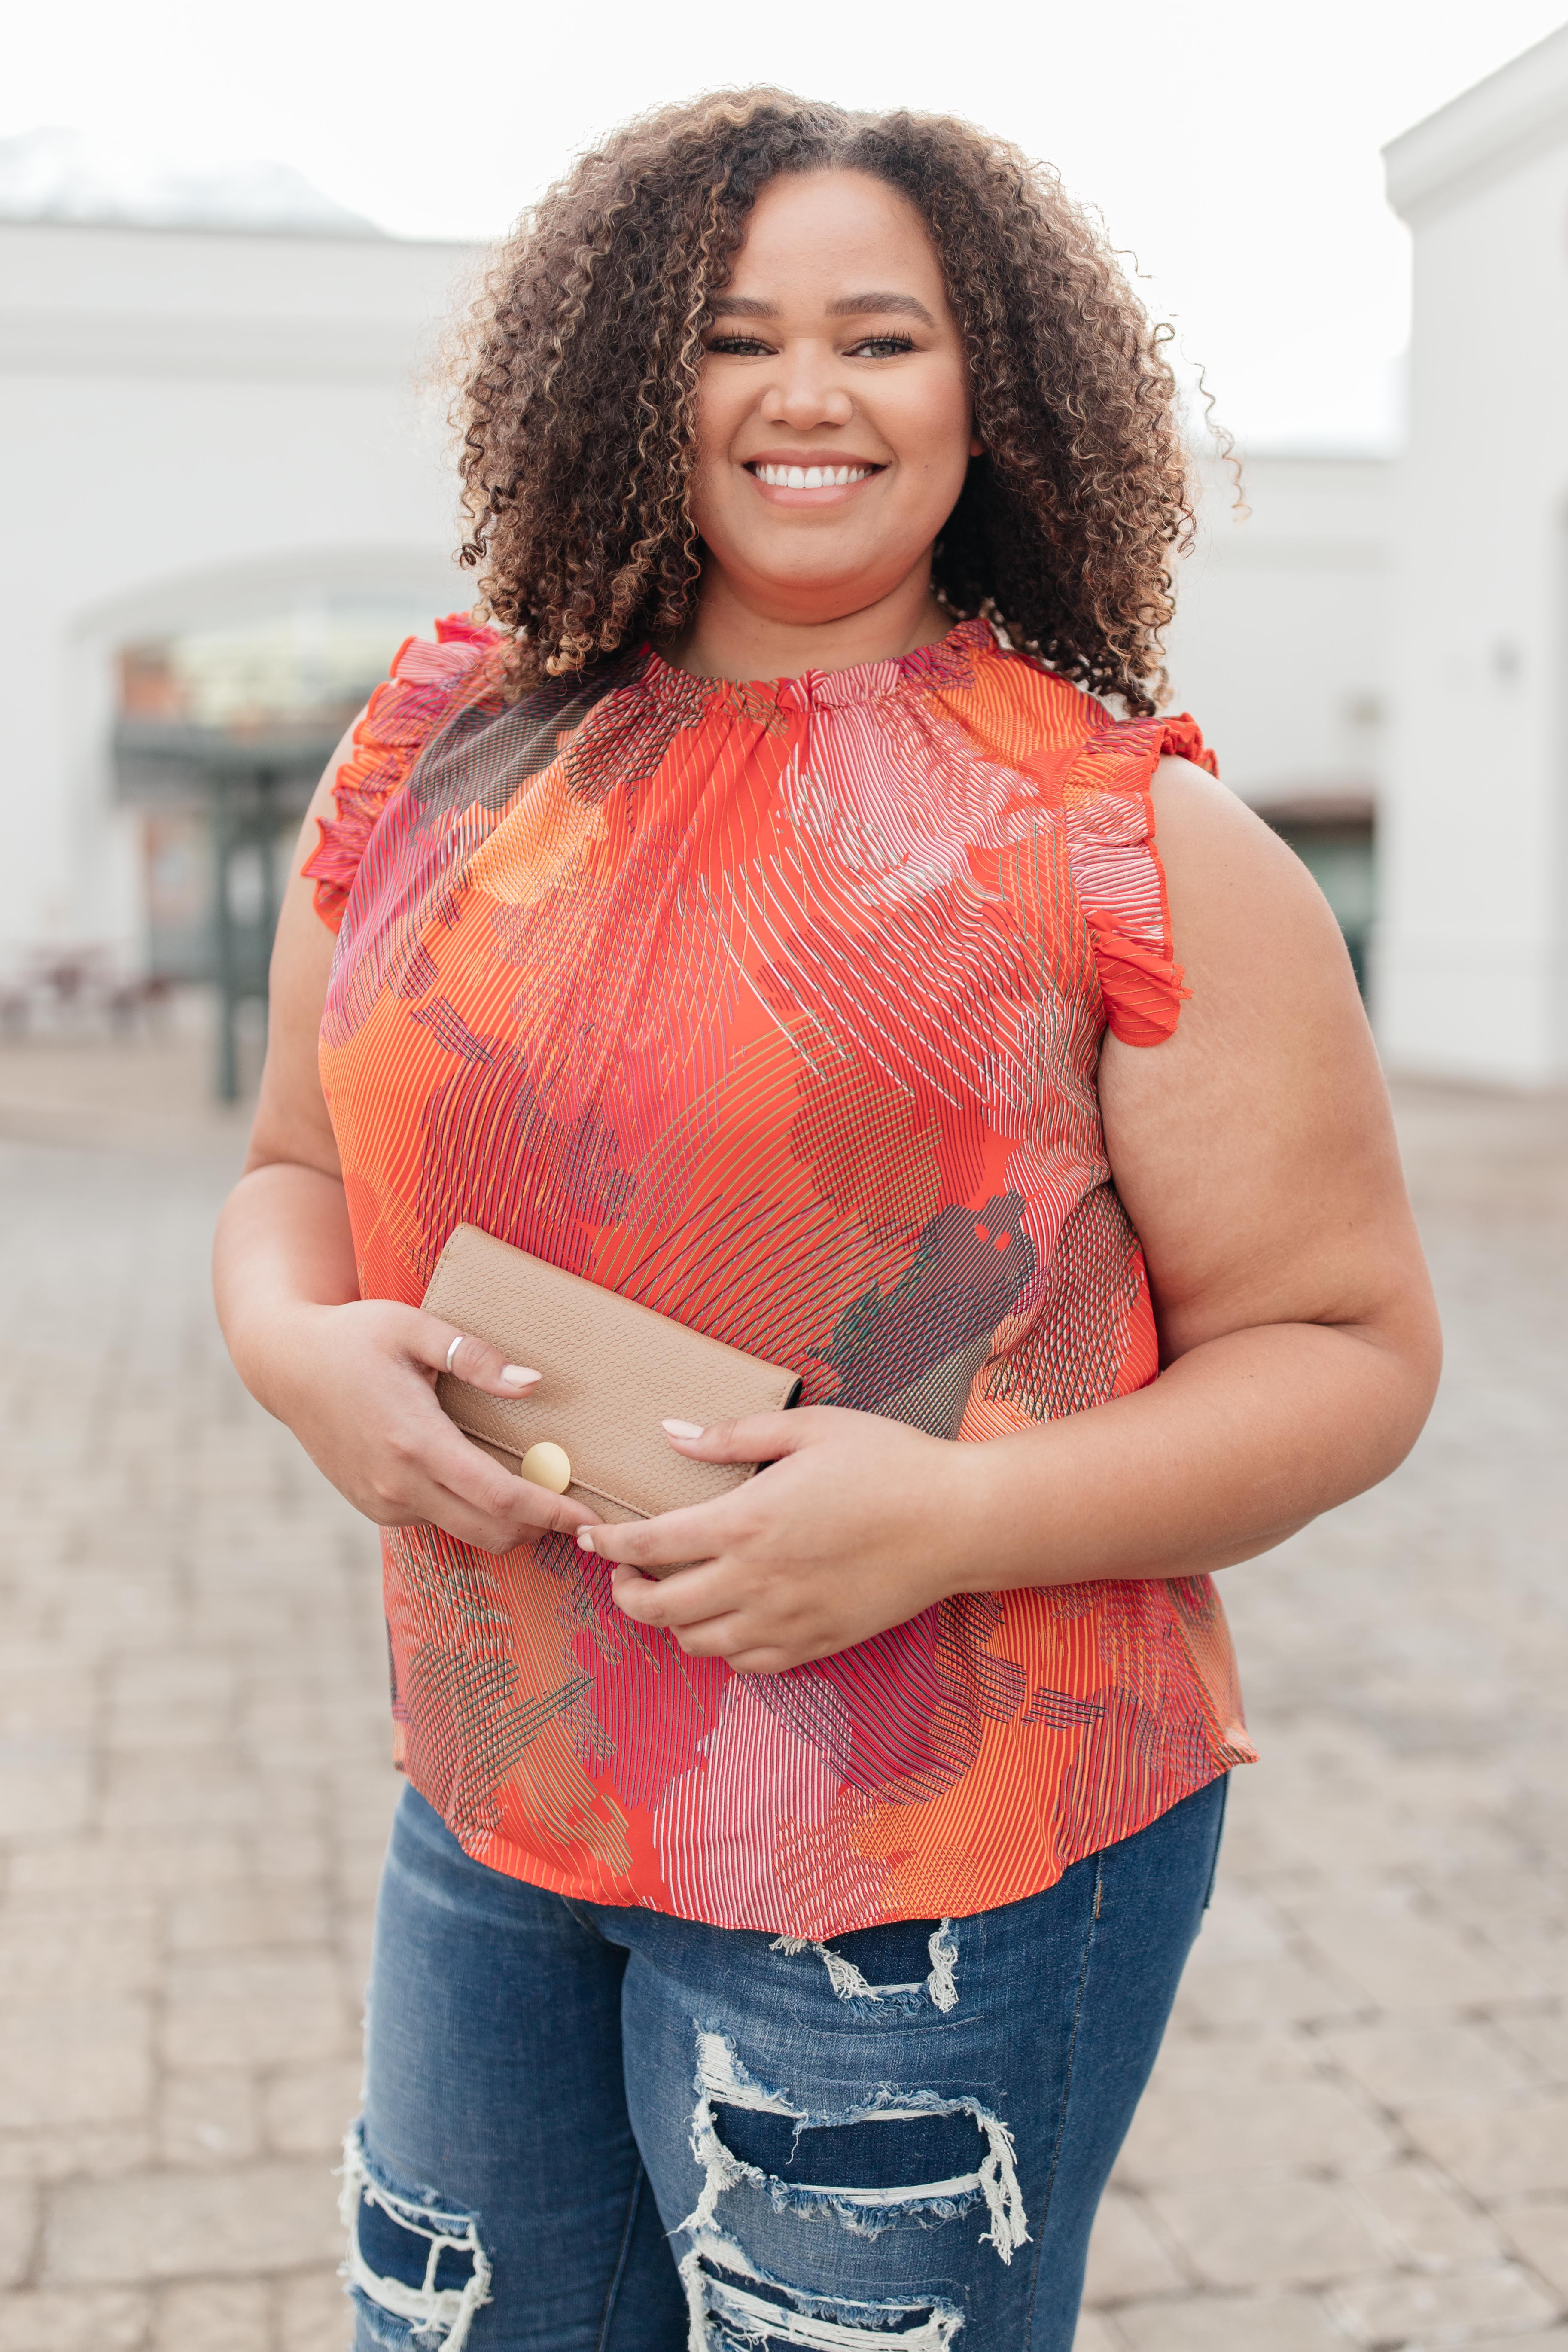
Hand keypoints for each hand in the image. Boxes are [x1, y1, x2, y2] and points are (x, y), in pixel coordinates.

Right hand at [262, 1299, 596, 1551]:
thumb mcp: (414, 1328)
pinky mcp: (373, 1507)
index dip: (550, 1511)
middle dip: (538, 1528)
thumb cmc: (354, 1338)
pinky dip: (466, 1512)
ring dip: (504, 1522)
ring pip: (463, 1532)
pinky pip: (434, 1521)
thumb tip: (534, 1382)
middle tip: (572, 1508)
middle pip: (489, 1531)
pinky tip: (477, 1479)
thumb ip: (475, 1357)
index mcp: (415, 1440)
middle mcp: (398, 1484)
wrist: (286, 1366)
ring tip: (535, 1491)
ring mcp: (382, 1501)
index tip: (587, 1515)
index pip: (499, 1497)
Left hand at [581, 1406, 984, 1672]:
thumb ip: (735, 1435)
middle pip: (659, 1608)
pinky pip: (748, 1663)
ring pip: (698, 1642)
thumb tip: (673, 1433)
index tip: (588, 1535)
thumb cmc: (889, 1463)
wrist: (958, 1522)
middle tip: (623, 1574)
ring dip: (672, 1621)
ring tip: (674, 1594)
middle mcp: (755, 1581)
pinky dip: (723, 1645)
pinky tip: (728, 1619)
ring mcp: (786, 1620)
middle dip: (625, 1593)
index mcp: (745, 1521)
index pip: (650, 1544)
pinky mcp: (817, 1644)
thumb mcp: (811, 1428)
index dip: (607, 1544)